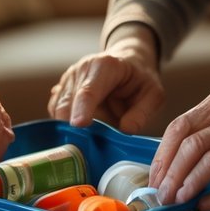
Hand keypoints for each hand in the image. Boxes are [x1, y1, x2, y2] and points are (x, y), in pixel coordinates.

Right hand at [48, 24, 164, 134]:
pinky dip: (64, 123)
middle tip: (88, 148)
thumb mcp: (153, 93)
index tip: (79, 125)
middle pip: (67, 103)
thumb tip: (126, 129)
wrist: (127, 63)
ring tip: (87, 139)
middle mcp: (82, 69)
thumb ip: (142, 112)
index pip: (89, 91)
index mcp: (106, 66)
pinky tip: (81, 127)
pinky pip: (55, 111)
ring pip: (58, 109)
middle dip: (73, 127)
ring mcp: (68, 78)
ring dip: (69, 127)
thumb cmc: (140, 79)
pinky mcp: (61, 89)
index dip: (82, 108)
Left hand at [150, 71, 209, 210]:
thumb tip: (173, 166)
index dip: (162, 155)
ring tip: (178, 200)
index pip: (180, 127)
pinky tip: (204, 205)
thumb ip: (208, 131)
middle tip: (162, 194)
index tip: (155, 176)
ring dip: (189, 184)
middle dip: (171, 173)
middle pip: (190, 144)